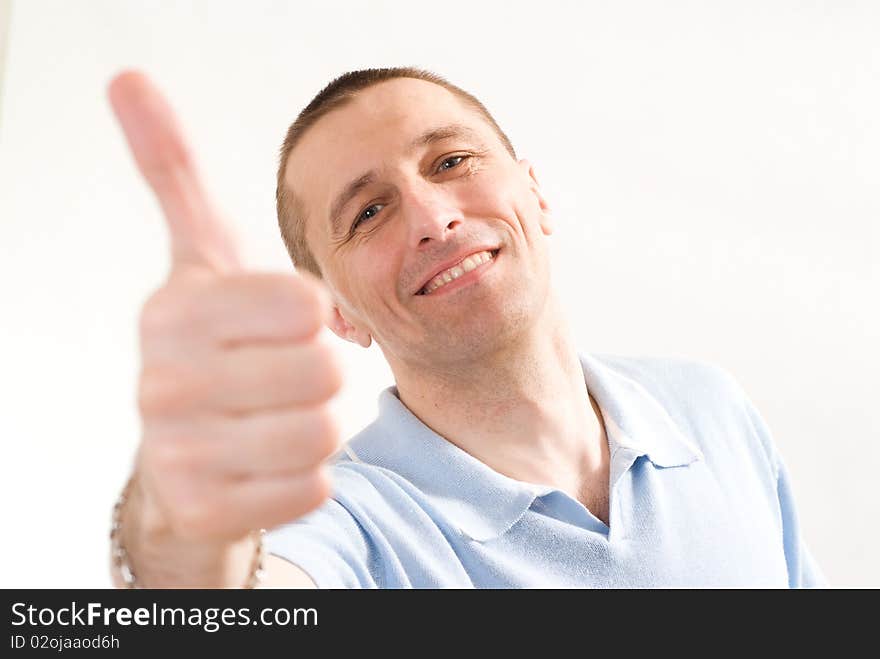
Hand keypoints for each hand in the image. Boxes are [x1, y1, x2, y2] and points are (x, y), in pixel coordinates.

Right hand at [108, 71, 341, 581]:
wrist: (183, 454)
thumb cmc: (213, 346)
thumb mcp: (200, 257)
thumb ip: (173, 172)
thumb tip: (128, 78)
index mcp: (173, 310)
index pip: (303, 305)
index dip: (312, 314)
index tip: (282, 322)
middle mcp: (161, 381)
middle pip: (322, 369)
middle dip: (320, 371)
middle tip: (283, 376)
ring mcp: (177, 452)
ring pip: (323, 432)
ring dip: (320, 424)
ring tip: (279, 417)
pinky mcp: (203, 511)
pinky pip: (313, 486)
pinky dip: (309, 475)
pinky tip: (269, 462)